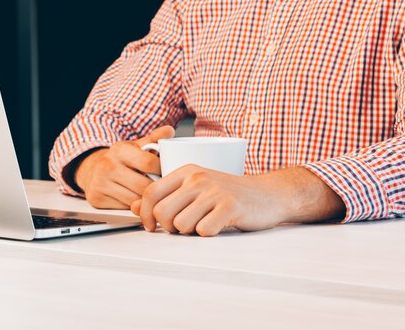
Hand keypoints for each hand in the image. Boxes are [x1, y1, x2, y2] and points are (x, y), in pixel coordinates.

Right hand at [74, 126, 174, 208]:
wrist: (93, 170)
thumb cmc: (121, 159)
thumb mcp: (137, 146)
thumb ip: (155, 139)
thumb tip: (170, 131)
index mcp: (119, 149)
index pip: (148, 163)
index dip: (162, 170)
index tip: (167, 173)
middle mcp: (108, 165)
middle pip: (143, 185)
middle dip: (157, 189)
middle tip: (164, 189)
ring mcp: (100, 183)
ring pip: (135, 200)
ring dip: (147, 201)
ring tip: (153, 196)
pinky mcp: (97, 198)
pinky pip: (125, 208)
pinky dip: (134, 207)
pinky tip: (137, 201)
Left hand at [131, 165, 344, 235]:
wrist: (269, 194)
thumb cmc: (228, 193)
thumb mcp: (196, 188)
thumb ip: (166, 196)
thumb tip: (135, 206)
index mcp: (186, 171)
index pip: (151, 193)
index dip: (145, 214)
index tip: (150, 226)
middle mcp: (198, 178)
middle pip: (163, 213)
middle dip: (169, 227)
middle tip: (183, 227)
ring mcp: (214, 191)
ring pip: (181, 225)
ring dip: (189, 232)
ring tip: (203, 224)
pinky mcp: (230, 207)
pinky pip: (204, 231)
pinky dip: (208, 234)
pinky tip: (218, 225)